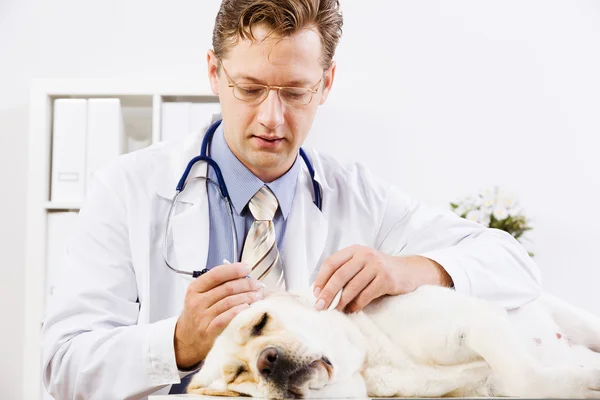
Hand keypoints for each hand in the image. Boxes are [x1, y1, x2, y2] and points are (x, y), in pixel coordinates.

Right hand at [174, 263, 263, 368]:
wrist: (187, 340)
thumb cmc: (198, 314)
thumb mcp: (201, 296)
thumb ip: (218, 285)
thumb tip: (243, 275)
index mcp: (195, 288)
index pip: (217, 274)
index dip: (234, 269)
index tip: (247, 268)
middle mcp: (197, 301)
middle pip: (227, 288)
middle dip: (246, 284)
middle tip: (258, 284)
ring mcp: (202, 317)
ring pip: (230, 302)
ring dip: (248, 297)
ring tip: (258, 295)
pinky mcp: (209, 331)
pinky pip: (227, 317)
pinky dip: (239, 311)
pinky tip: (248, 308)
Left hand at [312, 245, 451, 312]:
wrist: (409, 271)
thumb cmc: (379, 270)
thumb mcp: (362, 264)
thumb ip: (345, 271)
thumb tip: (322, 292)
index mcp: (354, 250)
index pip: (331, 262)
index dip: (321, 278)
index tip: (315, 293)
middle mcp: (365, 255)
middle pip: (340, 275)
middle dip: (328, 293)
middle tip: (320, 306)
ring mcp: (376, 266)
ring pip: (352, 287)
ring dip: (341, 302)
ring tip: (334, 311)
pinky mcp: (386, 279)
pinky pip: (366, 295)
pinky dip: (356, 305)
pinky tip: (351, 310)